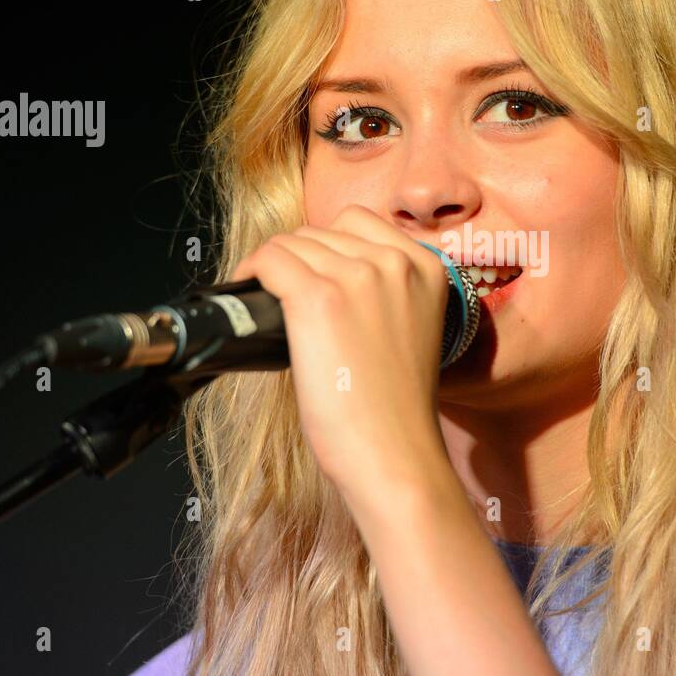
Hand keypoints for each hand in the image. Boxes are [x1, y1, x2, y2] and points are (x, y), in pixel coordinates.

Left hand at [228, 205, 453, 501]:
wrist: (394, 453)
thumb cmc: (396, 408)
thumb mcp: (409, 329)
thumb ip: (385, 291)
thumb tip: (324, 273)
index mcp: (428, 267)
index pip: (360, 222)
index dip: (327, 244)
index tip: (312, 269)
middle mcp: (395, 262)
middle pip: (322, 231)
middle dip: (298, 258)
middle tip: (283, 292)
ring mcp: (358, 276)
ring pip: (293, 243)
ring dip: (274, 266)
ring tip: (266, 296)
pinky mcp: (318, 298)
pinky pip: (270, 260)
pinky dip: (252, 271)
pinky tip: (247, 289)